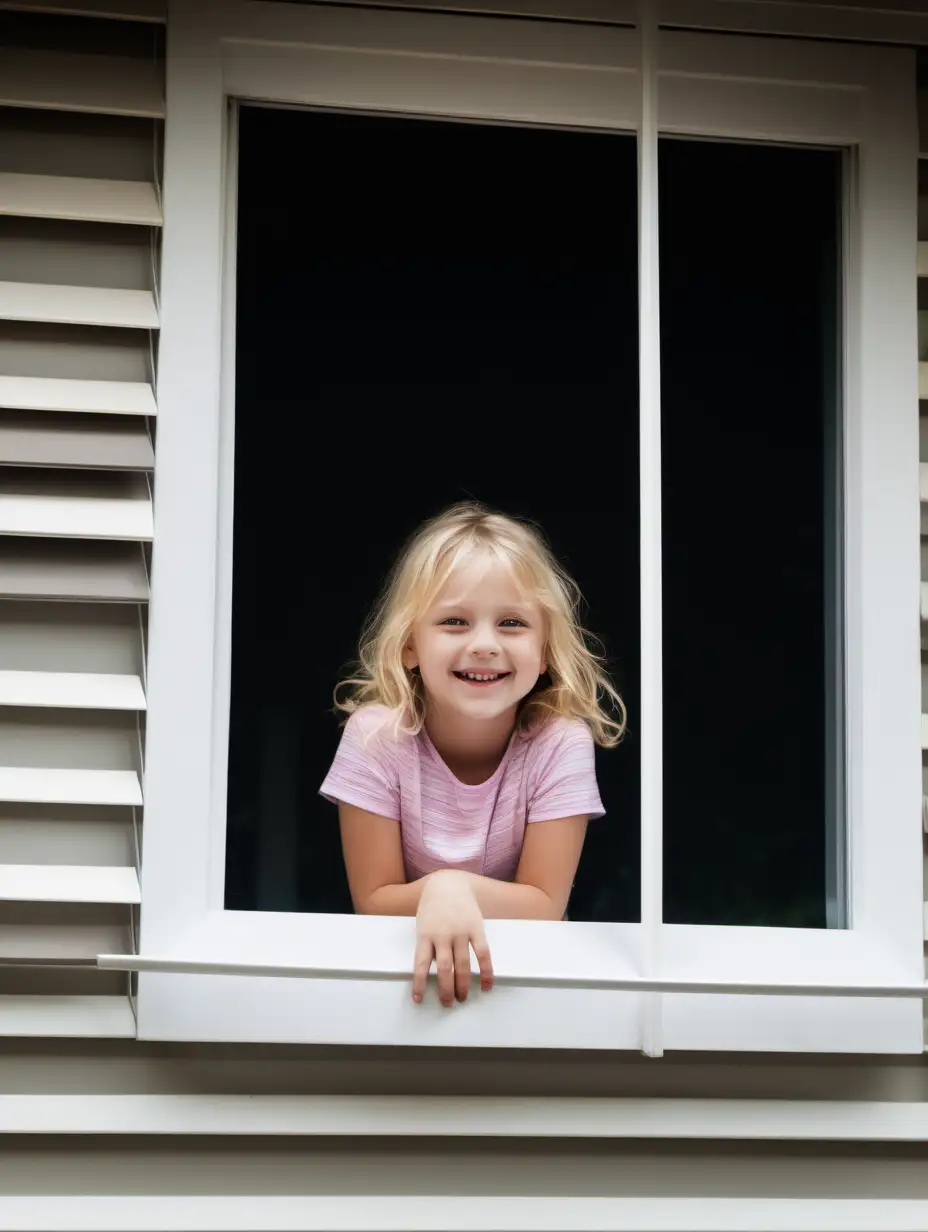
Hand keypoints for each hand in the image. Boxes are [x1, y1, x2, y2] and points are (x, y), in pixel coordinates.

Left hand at [413, 870, 493, 1005]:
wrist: (448, 883)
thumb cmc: (433, 907)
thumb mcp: (423, 925)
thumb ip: (427, 946)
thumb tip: (434, 971)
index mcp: (425, 935)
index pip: (421, 965)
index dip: (419, 984)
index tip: (418, 999)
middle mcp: (443, 935)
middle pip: (445, 969)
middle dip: (446, 990)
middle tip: (447, 1003)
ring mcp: (460, 932)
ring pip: (463, 965)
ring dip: (463, 985)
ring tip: (462, 997)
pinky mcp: (476, 928)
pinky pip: (483, 954)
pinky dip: (486, 971)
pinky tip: (486, 984)